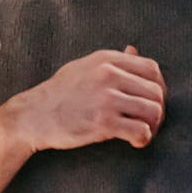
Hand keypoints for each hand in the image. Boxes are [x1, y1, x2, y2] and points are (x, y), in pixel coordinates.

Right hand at [13, 46, 164, 151]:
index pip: (152, 69)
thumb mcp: (84, 67)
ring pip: (153, 111)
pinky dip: (144, 139)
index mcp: (106, 59)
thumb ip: (112, 60)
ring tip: (142, 132)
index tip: (151, 101)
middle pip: (156, 92)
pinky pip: (141, 131)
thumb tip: (133, 50)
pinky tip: (135, 142)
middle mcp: (109, 75)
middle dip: (158, 110)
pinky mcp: (103, 122)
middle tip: (149, 122)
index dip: (159, 87)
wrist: (33, 116)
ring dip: (153, 126)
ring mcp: (106, 98)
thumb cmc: (59, 93)